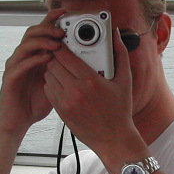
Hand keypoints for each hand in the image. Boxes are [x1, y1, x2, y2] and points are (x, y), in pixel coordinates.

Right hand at [0, 8, 65, 135]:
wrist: (18, 120)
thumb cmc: (37, 101)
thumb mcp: (58, 81)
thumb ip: (67, 68)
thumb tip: (89, 60)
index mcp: (36, 54)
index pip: (42, 30)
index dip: (51, 18)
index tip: (65, 11)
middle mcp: (24, 56)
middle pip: (32, 32)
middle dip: (47, 27)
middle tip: (63, 31)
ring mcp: (15, 66)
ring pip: (25, 45)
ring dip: (42, 42)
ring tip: (57, 44)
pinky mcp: (10, 78)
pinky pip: (20, 65)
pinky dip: (33, 60)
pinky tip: (46, 59)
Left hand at [44, 27, 134, 150]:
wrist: (113, 139)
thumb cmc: (120, 111)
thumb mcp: (125, 81)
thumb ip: (121, 54)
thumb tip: (117, 34)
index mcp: (91, 81)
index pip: (66, 55)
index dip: (62, 45)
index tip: (64, 41)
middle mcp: (75, 91)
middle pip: (53, 64)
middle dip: (56, 56)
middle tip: (62, 53)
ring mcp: (66, 103)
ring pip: (48, 76)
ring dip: (53, 69)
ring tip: (62, 68)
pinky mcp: (61, 112)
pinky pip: (48, 90)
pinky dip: (52, 83)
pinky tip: (62, 82)